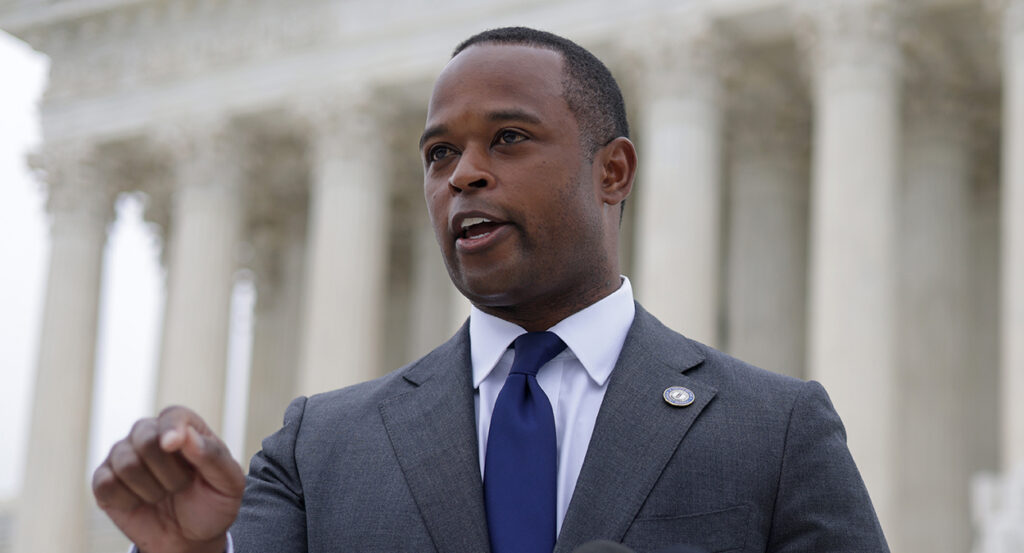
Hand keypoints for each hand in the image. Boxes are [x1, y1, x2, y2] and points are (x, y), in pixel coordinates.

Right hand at [92, 406, 244, 552]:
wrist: (190, 537)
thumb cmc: (212, 503)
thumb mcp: (228, 482)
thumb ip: (212, 455)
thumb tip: (185, 435)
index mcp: (184, 427)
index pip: (173, 416)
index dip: (172, 429)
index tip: (172, 445)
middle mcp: (149, 433)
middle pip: (145, 438)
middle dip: (168, 472)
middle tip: (181, 486)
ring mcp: (123, 455)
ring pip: (126, 463)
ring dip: (151, 490)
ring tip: (164, 494)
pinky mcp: (104, 479)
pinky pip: (106, 484)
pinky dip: (128, 501)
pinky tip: (140, 503)